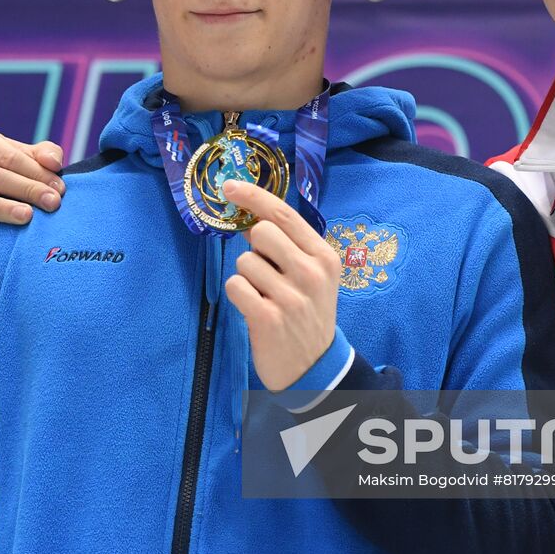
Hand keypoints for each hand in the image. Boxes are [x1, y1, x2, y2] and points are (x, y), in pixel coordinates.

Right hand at [0, 131, 66, 240]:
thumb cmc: (15, 171)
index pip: (10, 157)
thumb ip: (47, 154)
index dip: (37, 172)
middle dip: (27, 190)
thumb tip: (54, 163)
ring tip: (27, 216)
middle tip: (52, 204)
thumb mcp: (31, 157)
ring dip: (2, 208)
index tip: (60, 189)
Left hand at [221, 180, 340, 392]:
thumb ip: (289, 246)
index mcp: (324, 257)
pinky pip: (235, 286)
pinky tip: (255, 309)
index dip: (254, 196)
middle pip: (261, 232)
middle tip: (266, 273)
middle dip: (254, 249)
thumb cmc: (309, 314)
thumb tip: (251, 219)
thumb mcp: (313, 276)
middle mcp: (311, 273)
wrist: (315, 367)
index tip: (230, 187)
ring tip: (265, 297)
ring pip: (244, 262)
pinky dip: (239, 295)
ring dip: (247, 278)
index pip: (284, 214)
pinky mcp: (268, 317)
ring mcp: (291, 296)